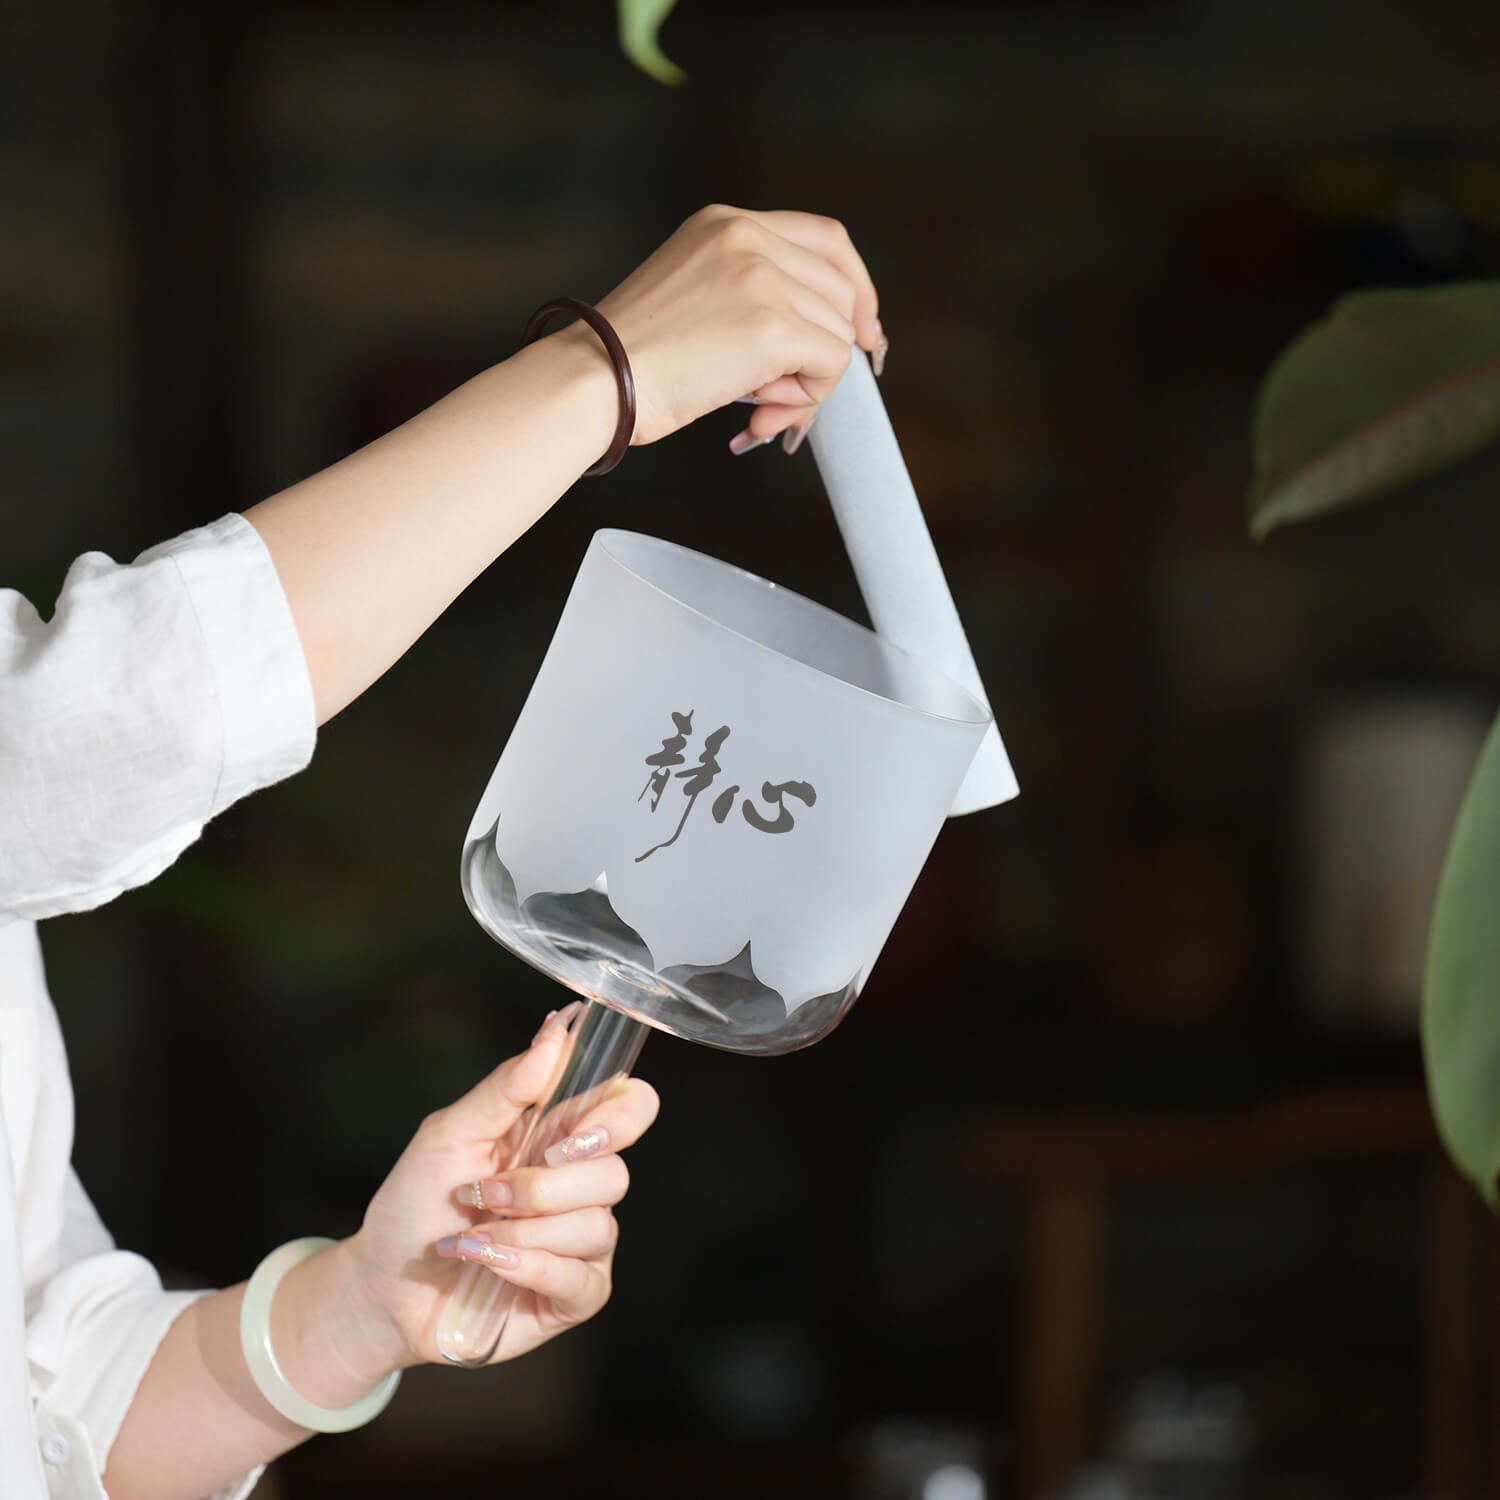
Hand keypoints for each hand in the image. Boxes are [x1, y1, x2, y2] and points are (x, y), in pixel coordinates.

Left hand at [340, 1004, 659, 1369]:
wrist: (386, 1286)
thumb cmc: (416, 1203)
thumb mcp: (450, 1133)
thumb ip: (508, 1086)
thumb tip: (557, 1029)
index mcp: (560, 1134)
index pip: (630, 1107)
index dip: (619, 1117)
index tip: (573, 1135)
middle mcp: (582, 1184)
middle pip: (616, 1172)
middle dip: (544, 1187)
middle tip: (490, 1193)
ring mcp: (583, 1242)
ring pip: (597, 1226)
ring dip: (525, 1230)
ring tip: (478, 1234)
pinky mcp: (575, 1294)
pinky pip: (580, 1278)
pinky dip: (528, 1268)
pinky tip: (490, 1263)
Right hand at [582, 204, 886, 451]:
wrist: (594, 381)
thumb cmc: (631, 361)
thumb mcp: (693, 297)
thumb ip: (754, 297)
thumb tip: (830, 340)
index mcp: (725, 222)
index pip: (826, 239)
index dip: (855, 287)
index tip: (863, 330)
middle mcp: (748, 236)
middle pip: (840, 290)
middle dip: (829, 350)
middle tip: (790, 398)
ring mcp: (762, 277)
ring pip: (837, 333)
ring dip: (808, 384)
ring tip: (758, 409)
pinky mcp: (772, 325)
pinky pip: (830, 364)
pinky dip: (806, 399)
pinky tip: (758, 415)